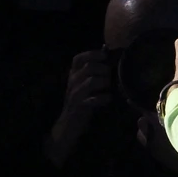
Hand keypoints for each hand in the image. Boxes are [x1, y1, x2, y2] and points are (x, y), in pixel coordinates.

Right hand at [45, 49, 111, 167]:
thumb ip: (92, 70)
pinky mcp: (80, 106)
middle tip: (110, 76)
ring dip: (104, 82)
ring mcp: (75, 94)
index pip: (78, 58)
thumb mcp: (82, 83)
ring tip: (109, 87)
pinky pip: (94, 99)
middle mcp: (72, 82)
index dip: (92, 54)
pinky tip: (108, 99)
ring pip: (92, 81)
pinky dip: (104, 98)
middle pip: (89, 67)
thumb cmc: (80, 101)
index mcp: (73, 74)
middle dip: (104, 69)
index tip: (105, 56)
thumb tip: (106, 52)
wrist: (67, 124)